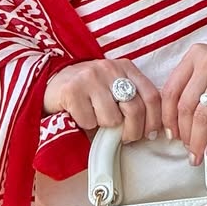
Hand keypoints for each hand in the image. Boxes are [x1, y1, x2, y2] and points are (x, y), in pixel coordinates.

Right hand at [44, 59, 162, 143]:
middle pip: (135, 109)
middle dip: (132, 131)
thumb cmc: (88, 92)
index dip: (154, 120)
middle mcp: (110, 68)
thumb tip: (150, 132)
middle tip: (124, 138)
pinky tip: (80, 115)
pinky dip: (86, 125)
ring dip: (104, 127)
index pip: (151, 96)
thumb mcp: (114, 88)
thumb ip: (132, 101)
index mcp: (125, 67)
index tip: (149, 134)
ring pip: (112, 119)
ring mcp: (90, 77)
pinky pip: (89, 121)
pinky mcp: (72, 90)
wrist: (52, 81)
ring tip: (96, 119)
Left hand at [161, 42, 206, 165]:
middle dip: (183, 134)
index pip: (170, 90)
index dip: (167, 117)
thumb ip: (195, 84)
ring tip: (198, 155)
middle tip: (187, 149)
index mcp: (195, 55)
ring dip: (198, 141)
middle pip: (184, 106)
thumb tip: (178, 121)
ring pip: (202, 116)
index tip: (170, 134)